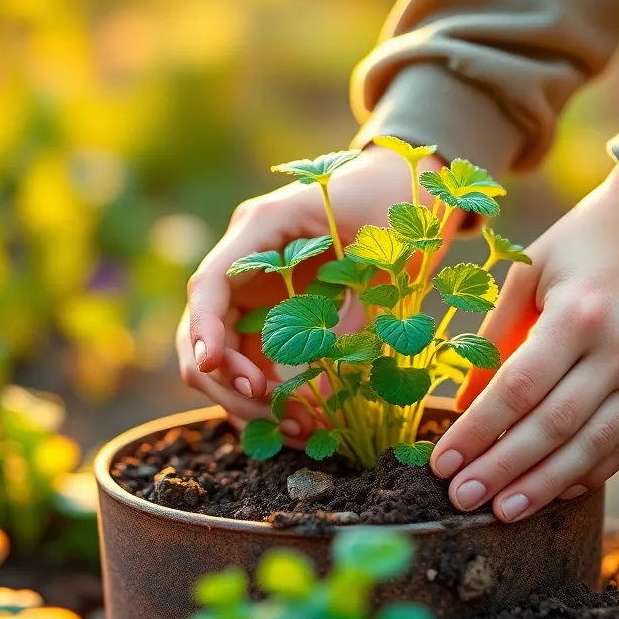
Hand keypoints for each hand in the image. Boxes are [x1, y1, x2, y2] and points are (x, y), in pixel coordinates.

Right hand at [178, 144, 455, 439]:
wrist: (414, 186)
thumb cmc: (401, 205)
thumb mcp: (388, 255)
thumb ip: (355, 315)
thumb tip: (320, 394)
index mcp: (263, 227)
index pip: (211, 283)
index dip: (205, 329)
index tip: (214, 369)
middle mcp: (247, 259)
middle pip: (204, 330)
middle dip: (229, 381)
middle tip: (279, 417)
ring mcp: (257, 290)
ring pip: (225, 356)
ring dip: (249, 400)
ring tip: (301, 432)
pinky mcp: (274, 315)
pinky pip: (254, 363)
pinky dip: (270, 398)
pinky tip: (304, 424)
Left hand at [432, 166, 618, 520]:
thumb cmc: (588, 239)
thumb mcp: (531, 269)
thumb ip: (497, 333)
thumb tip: (463, 399)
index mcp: (579, 317)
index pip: (517, 391)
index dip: (476, 432)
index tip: (442, 462)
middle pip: (551, 429)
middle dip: (501, 470)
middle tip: (460, 499)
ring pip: (590, 450)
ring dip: (541, 486)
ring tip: (500, 511)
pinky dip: (586, 474)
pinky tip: (551, 491)